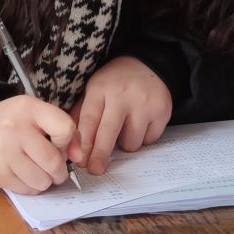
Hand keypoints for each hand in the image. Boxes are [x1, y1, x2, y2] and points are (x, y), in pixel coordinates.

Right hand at [0, 95, 76, 194]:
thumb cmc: (17, 122)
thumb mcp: (40, 114)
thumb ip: (67, 131)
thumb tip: (79, 158)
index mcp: (29, 108)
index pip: (64, 129)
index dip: (68, 141)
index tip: (60, 143)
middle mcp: (13, 129)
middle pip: (53, 162)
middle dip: (60, 170)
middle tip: (55, 168)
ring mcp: (3, 153)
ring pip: (42, 181)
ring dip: (46, 181)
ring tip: (39, 171)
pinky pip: (27, 190)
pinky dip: (32, 187)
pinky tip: (26, 175)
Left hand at [67, 56, 171, 174]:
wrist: (148, 63)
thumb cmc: (115, 82)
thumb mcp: (94, 89)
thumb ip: (81, 114)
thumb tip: (70, 145)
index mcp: (101, 88)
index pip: (90, 120)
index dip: (84, 143)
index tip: (80, 161)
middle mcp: (123, 95)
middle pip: (109, 132)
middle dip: (100, 154)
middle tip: (95, 170)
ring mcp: (144, 103)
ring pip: (131, 141)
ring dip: (125, 143)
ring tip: (125, 127)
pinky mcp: (162, 111)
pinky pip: (149, 140)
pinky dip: (142, 138)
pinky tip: (141, 123)